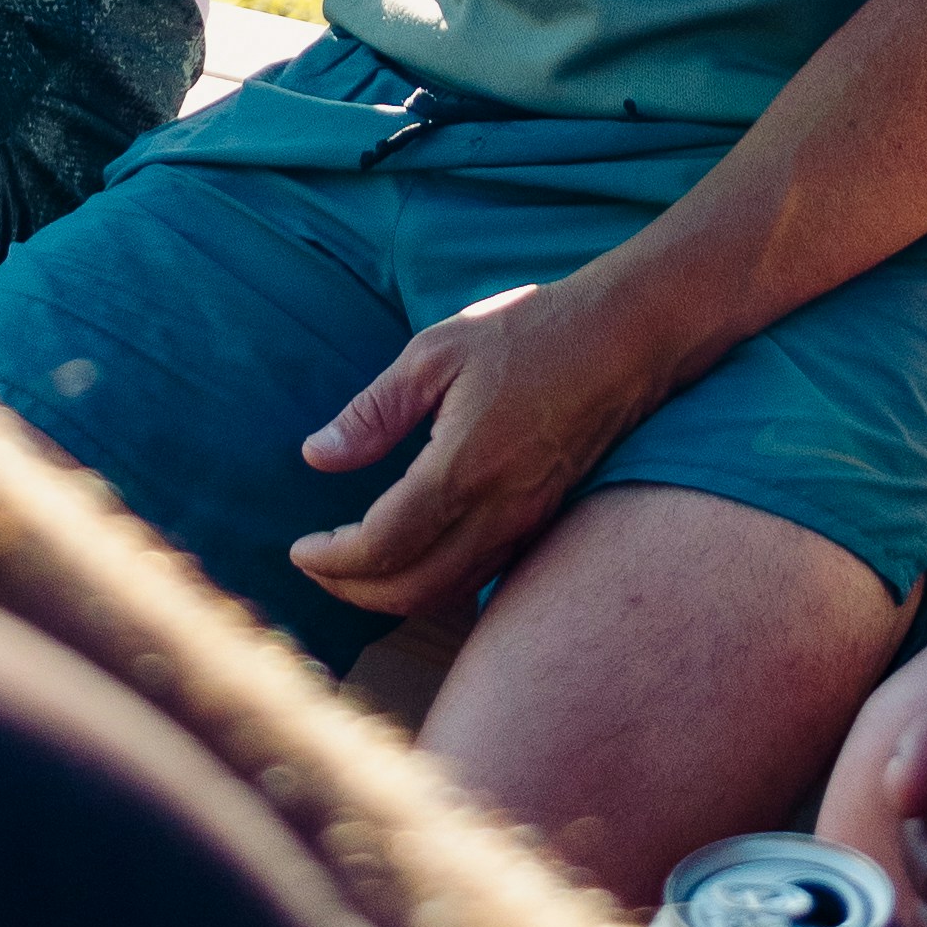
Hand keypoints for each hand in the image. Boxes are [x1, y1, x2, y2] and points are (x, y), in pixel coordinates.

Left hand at [286, 266, 650, 617]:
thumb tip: (315, 456)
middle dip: (353, 590)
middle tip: (316, 566)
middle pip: (413, 590)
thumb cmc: (530, 332)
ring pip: (450, 592)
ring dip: (392, 594)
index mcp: (463, 467)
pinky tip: (411, 559)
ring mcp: (528, 520)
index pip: (383, 545)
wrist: (627, 337)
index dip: (332, 559)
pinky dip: (435, 584)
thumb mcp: (436, 353)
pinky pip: (482, 577)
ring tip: (351, 569)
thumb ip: (373, 412)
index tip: (299, 548)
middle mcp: (499, 509)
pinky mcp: (545, 519)